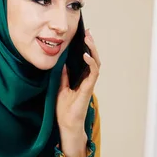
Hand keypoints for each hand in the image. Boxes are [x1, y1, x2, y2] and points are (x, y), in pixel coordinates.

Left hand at [56, 30, 99, 156]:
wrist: (67, 123)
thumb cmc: (65, 109)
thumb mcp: (61, 87)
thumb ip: (64, 75)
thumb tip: (62, 62)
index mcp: (81, 78)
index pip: (86, 60)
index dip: (86, 48)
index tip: (83, 35)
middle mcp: (87, 79)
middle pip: (93, 58)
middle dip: (91, 45)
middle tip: (87, 33)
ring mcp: (89, 83)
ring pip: (96, 63)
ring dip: (93, 50)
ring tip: (88, 39)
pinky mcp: (89, 88)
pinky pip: (93, 73)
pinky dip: (91, 63)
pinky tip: (86, 55)